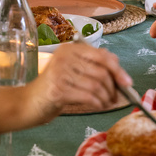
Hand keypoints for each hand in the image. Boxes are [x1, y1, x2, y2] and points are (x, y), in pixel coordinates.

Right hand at [0, 42, 132, 130]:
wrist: (28, 103)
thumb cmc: (53, 88)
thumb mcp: (72, 72)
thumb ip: (92, 68)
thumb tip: (120, 73)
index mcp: (70, 49)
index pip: (101, 55)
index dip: (117, 69)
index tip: (127, 82)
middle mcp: (65, 57)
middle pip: (101, 71)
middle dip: (113, 87)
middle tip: (117, 98)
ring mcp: (60, 72)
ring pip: (96, 85)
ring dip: (106, 98)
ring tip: (107, 104)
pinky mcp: (58, 89)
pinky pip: (88, 96)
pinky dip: (97, 103)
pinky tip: (98, 106)